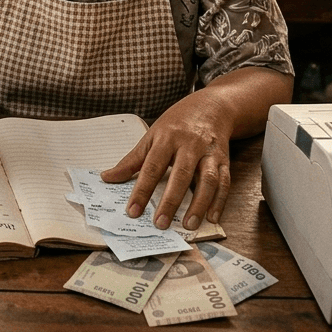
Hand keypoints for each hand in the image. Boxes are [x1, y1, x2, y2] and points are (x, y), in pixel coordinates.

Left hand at [100, 92, 233, 230]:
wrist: (211, 106)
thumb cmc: (178, 123)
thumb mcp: (152, 135)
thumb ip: (132, 159)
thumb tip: (107, 177)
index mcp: (168, 138)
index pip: (152, 166)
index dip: (142, 190)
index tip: (133, 211)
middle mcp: (190, 145)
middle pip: (181, 174)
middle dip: (171, 201)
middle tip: (160, 223)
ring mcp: (209, 153)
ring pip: (208, 180)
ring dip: (199, 204)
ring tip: (188, 225)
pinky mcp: (225, 160)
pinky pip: (224, 183)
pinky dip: (219, 202)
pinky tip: (211, 218)